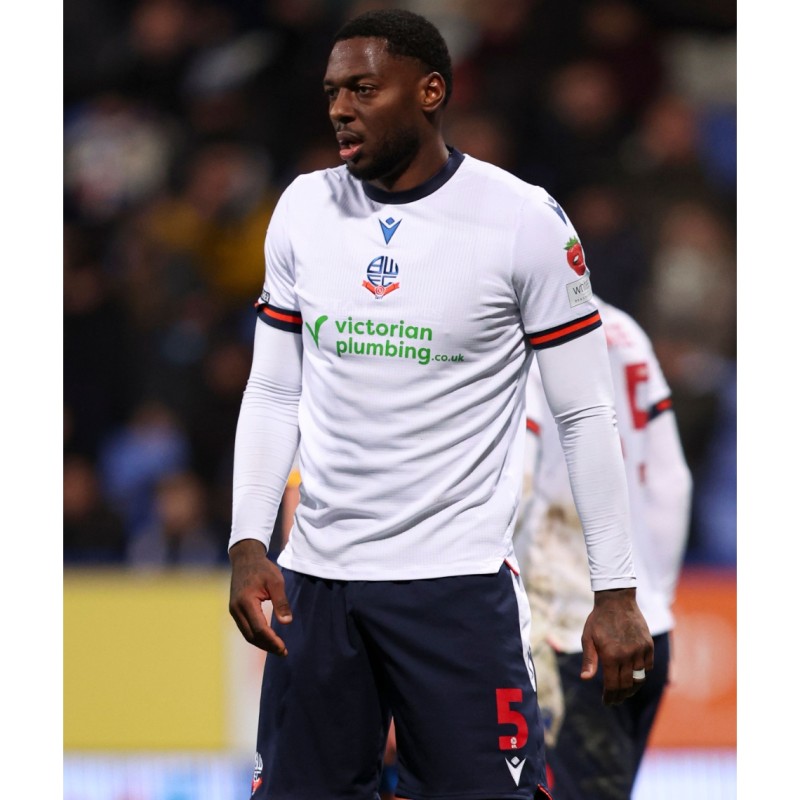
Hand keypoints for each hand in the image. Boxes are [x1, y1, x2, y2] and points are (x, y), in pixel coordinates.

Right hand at [229, 539, 292, 654]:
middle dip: (267, 646)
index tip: (284, 648)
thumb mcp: (276, 581)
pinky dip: (256, 636)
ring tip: (277, 648)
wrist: (245, 559)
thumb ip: (281, 602)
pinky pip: (245, 628)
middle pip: (251, 635)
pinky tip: (267, 638)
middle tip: (282, 652)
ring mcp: (234, 610)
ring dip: (261, 643)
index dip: (271, 640)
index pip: (259, 628)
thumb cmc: (263, 569)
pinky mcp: (235, 610)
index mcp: (246, 601)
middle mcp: (236, 609)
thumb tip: (286, 623)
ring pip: (247, 634)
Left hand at [580, 587, 653, 705]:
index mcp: (611, 655)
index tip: (607, 702)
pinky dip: (642, 673)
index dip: (610, 697)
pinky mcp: (648, 645)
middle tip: (615, 700)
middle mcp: (627, 656)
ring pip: (639, 678)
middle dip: (620, 696)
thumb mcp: (588, 638)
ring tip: (625, 692)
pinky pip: (647, 666)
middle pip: (626, 685)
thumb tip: (585, 678)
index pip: (613, 685)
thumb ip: (588, 659)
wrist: (616, 600)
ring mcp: (640, 650)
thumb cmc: (598, 619)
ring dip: (632, 688)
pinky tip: (634, 675)